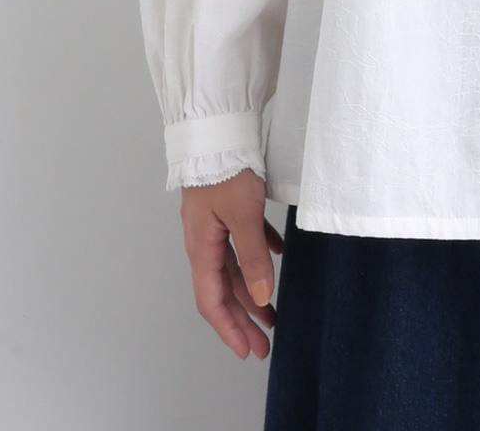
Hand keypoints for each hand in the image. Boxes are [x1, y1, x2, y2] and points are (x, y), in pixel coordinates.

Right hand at [180, 168, 284, 359]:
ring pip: (234, 267)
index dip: (229, 328)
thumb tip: (261, 297)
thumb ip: (253, 257)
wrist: (218, 128)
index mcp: (201, 247)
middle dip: (242, 319)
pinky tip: (279, 253)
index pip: (212, 300)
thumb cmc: (226, 168)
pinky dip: (260, 250)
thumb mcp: (243, 215)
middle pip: (222, 289)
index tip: (248, 350)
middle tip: (263, 343)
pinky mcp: (228, 206)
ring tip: (272, 311)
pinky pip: (244, 239)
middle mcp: (204, 240)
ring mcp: (215, 223)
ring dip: (251, 290)